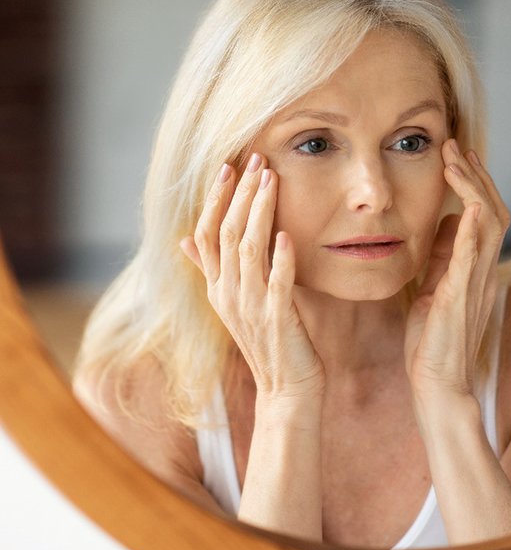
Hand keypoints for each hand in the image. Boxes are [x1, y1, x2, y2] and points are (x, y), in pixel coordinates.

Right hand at [180, 153, 324, 400]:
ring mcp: (250, 307)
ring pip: (248, 250)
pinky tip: (287, 235)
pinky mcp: (277, 320)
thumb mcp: (233, 303)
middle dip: (240, 194)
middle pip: (226, 234)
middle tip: (256, 160)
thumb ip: (211, 270)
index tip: (229, 167)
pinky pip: (278, 284)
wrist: (284, 389)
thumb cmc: (265, 340)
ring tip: (271, 180)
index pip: (206, 234)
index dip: (215, 199)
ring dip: (260, 212)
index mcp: (217, 287)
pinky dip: (282, 258)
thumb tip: (185, 239)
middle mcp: (227, 294)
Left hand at [404, 141, 510, 402]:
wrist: (437, 383)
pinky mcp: (458, 299)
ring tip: (456, 162)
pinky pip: (471, 260)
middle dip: (474, 176)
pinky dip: (471, 232)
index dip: (473, 183)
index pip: (483, 215)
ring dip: (472, 191)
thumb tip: (447, 221)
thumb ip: (444, 257)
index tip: (455, 156)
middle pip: (492, 211)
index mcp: (475, 269)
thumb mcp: (435, 287)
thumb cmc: (434, 340)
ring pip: (488, 226)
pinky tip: (466, 207)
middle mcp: (482, 272)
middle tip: (455, 146)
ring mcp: (474, 284)